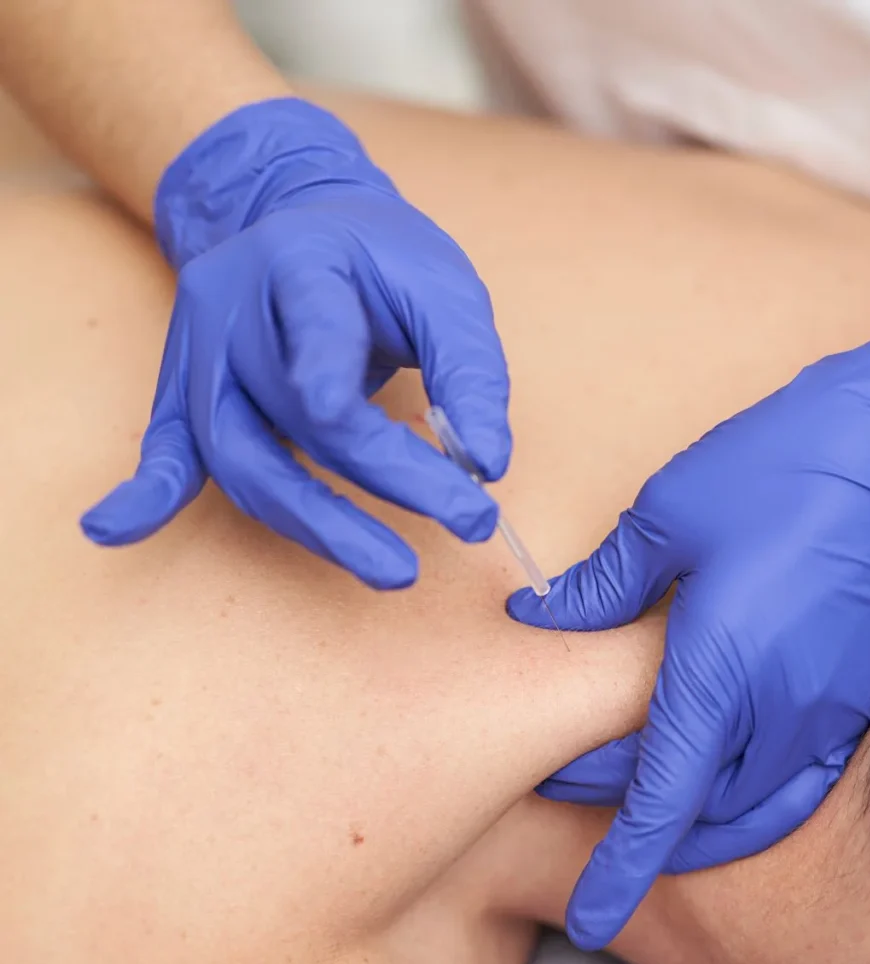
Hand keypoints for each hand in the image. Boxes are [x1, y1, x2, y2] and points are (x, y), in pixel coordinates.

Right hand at [81, 99, 509, 586]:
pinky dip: (146, 495)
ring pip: (238, 452)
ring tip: (391, 568)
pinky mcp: (184, 388)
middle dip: (385, 479)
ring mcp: (199, 351)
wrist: (299, 222)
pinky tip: (115, 531)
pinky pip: (163, 446)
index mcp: (302, 261)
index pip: (323, 333)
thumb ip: (469, 369)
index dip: (361, 395)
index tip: (455, 470)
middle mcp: (235, 305)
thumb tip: (487, 465)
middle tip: (468, 522)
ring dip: (313, 522)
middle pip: (296, 414)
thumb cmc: (380, 259)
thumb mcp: (443, 288)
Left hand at [509, 262, 869, 948]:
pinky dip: (752, 798)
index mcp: (719, 669)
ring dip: (695, 816)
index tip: (590, 913)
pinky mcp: (853, 693)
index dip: (622, 865)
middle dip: (634, 819)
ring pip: (750, 805)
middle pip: (695, 808)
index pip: (660, 799)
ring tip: (640, 793)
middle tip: (572, 786)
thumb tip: (543, 616)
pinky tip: (721, 776)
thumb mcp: (667, 516)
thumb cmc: (777, 470)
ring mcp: (824, 707)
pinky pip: (796, 778)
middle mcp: (776, 708)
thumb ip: (603, 585)